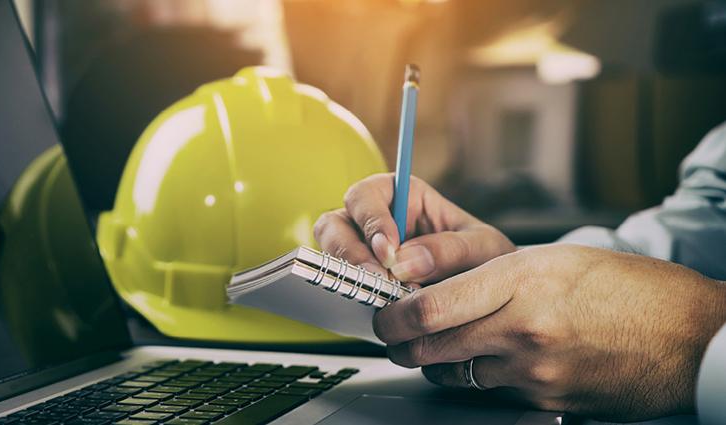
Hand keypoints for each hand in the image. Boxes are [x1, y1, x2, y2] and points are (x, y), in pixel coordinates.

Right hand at [314, 173, 514, 283]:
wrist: (493, 299)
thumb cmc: (487, 262)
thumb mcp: (483, 249)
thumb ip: (449, 250)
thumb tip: (405, 262)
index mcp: (404, 197)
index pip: (368, 194)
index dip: (370, 219)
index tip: (388, 250)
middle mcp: (375, 221)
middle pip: (335, 223)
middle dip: (349, 252)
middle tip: (375, 279)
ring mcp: (362, 253)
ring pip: (329, 254)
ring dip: (345, 275)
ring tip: (375, 297)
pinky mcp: (360, 284)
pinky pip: (339, 286)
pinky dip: (349, 297)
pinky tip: (371, 309)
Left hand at [374, 244, 725, 420]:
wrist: (691, 336)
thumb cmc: (629, 288)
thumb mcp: (554, 259)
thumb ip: (492, 274)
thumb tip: (438, 287)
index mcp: (522, 279)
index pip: (432, 306)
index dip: (395, 315)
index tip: (385, 314)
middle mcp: (523, 328)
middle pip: (432, 346)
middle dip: (403, 344)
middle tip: (396, 336)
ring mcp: (536, 371)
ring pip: (456, 374)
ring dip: (440, 363)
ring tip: (445, 347)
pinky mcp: (547, 400)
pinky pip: (494, 392)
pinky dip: (483, 379)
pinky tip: (496, 362)